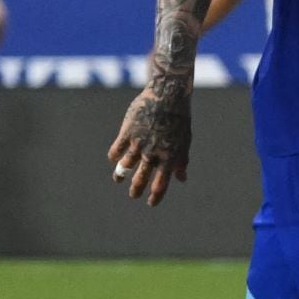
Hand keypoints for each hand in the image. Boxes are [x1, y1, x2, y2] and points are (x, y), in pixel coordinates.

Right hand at [108, 79, 190, 205]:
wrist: (167, 96)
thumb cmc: (179, 119)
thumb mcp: (184, 141)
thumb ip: (181, 161)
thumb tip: (182, 179)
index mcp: (169, 157)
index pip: (161, 183)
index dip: (156, 196)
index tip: (151, 203)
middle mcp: (153, 153)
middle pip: (141, 179)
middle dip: (136, 190)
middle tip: (134, 195)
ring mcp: (138, 144)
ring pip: (125, 166)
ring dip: (121, 175)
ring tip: (118, 179)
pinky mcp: (127, 133)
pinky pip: (115, 151)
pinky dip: (114, 156)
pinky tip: (114, 159)